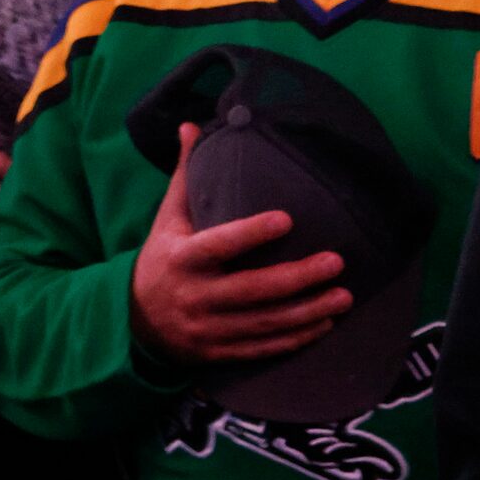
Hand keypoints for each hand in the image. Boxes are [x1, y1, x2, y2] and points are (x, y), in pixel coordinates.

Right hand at [129, 123, 351, 365]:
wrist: (134, 320)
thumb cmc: (161, 259)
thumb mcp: (167, 219)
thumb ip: (187, 177)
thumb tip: (193, 127)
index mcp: (181, 257)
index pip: (219, 244)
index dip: (251, 233)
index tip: (287, 219)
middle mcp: (195, 294)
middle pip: (254, 289)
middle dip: (298, 277)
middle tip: (337, 261)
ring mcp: (209, 327)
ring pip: (266, 321)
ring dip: (309, 310)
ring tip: (345, 295)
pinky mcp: (220, 352)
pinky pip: (265, 347)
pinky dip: (297, 338)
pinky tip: (325, 324)